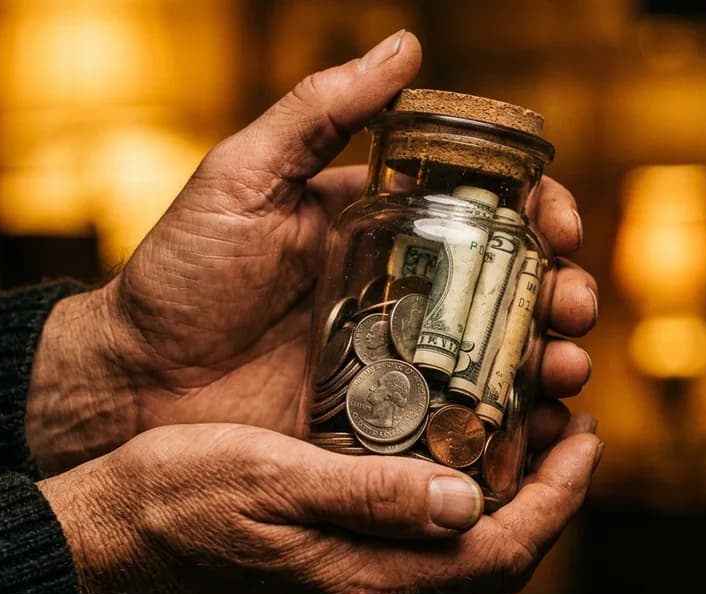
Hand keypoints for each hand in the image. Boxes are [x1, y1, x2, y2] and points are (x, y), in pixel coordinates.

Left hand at [25, 30, 599, 473]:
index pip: (483, 213)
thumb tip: (406, 48)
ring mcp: (396, 369)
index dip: (535, 214)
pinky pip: (461, 428)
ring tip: (567, 366)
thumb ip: (319, 115)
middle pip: (510, 291)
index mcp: (379, 232)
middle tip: (573, 305)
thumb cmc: (179, 277)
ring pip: (499, 361)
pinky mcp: (385, 433)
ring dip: (552, 358)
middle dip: (561, 293)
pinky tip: (537, 429)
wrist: (132, 383)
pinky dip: (510, 428)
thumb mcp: (243, 179)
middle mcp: (400, 298)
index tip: (558, 224)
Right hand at [37, 418, 602, 593]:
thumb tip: (470, 502)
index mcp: (362, 585)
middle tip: (563, 425)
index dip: (557, 500)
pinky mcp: (328, 581)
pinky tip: (448, 457)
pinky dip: (452, 505)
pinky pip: (417, 550)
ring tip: (520, 429)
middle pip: (491, 561)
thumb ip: (371, 497)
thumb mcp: (270, 479)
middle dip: (544, 496)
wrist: (101, 541)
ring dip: (502, 498)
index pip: (498, 555)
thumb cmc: (173, 499)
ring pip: (458, 556)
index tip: (584, 438)